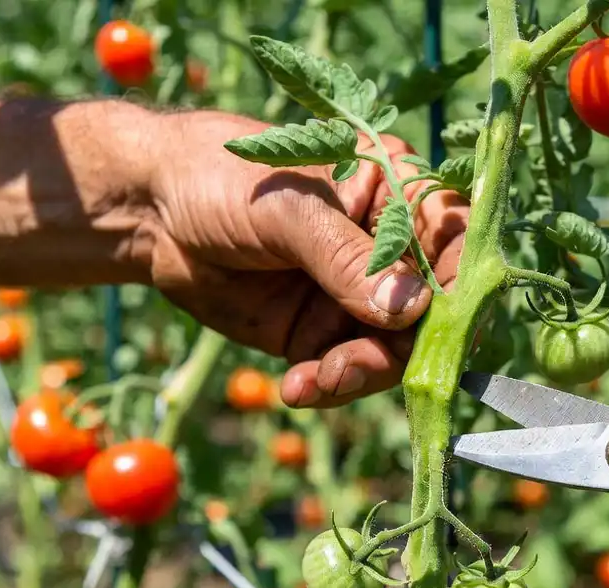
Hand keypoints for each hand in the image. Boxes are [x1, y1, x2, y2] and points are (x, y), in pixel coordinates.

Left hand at [137, 110, 466, 407]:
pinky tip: (295, 387)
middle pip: (431, 314)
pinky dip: (329, 387)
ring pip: (393, 353)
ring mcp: (357, 297)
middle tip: (348, 368)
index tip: (438, 332)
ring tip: (313, 380)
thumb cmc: (219, 178)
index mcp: (396, 195)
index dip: (458, 291)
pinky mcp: (323, 334)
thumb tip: (412, 309)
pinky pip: (347, 373)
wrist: (150, 212)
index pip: (454, 244)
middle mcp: (389, 250)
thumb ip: (346, 257)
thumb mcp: (285, 210)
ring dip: (358, 375)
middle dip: (399, 350)